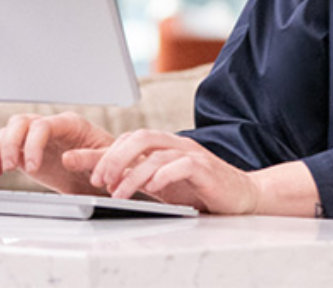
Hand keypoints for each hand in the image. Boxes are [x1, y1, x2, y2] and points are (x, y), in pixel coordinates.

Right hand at [0, 112, 114, 194]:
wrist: (102, 176)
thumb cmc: (108, 162)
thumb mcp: (106, 160)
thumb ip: (89, 158)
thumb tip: (67, 158)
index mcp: (70, 124)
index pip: (43, 125)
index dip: (34, 144)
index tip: (33, 168)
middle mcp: (50, 127)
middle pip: (21, 123)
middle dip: (11, 143)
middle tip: (11, 167)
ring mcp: (36, 139)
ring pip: (9, 132)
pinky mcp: (27, 153)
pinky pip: (5, 148)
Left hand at [64, 129, 261, 213]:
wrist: (241, 195)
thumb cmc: (199, 189)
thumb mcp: (161, 183)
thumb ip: (136, 177)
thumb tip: (104, 179)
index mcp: (163, 145)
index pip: (130, 138)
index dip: (107, 153)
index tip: (91, 174)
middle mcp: (176, 144)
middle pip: (140, 138)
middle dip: (115, 158)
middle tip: (100, 181)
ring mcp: (191, 154)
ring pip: (156, 153)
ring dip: (133, 174)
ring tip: (119, 193)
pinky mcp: (205, 168)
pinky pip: (182, 164)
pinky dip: (164, 175)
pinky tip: (153, 188)